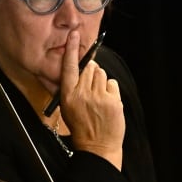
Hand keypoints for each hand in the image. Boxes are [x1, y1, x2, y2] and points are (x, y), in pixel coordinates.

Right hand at [60, 31, 124, 169]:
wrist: (97, 147)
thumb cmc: (81, 127)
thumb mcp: (68, 108)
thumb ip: (73, 88)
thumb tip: (82, 68)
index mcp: (68, 96)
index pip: (69, 67)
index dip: (72, 49)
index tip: (74, 34)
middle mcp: (82, 94)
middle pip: (89, 68)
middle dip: (91, 71)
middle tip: (91, 86)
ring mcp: (99, 97)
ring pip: (101, 74)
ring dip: (100, 81)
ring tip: (98, 97)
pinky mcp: (113, 101)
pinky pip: (112, 83)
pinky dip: (110, 90)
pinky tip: (107, 102)